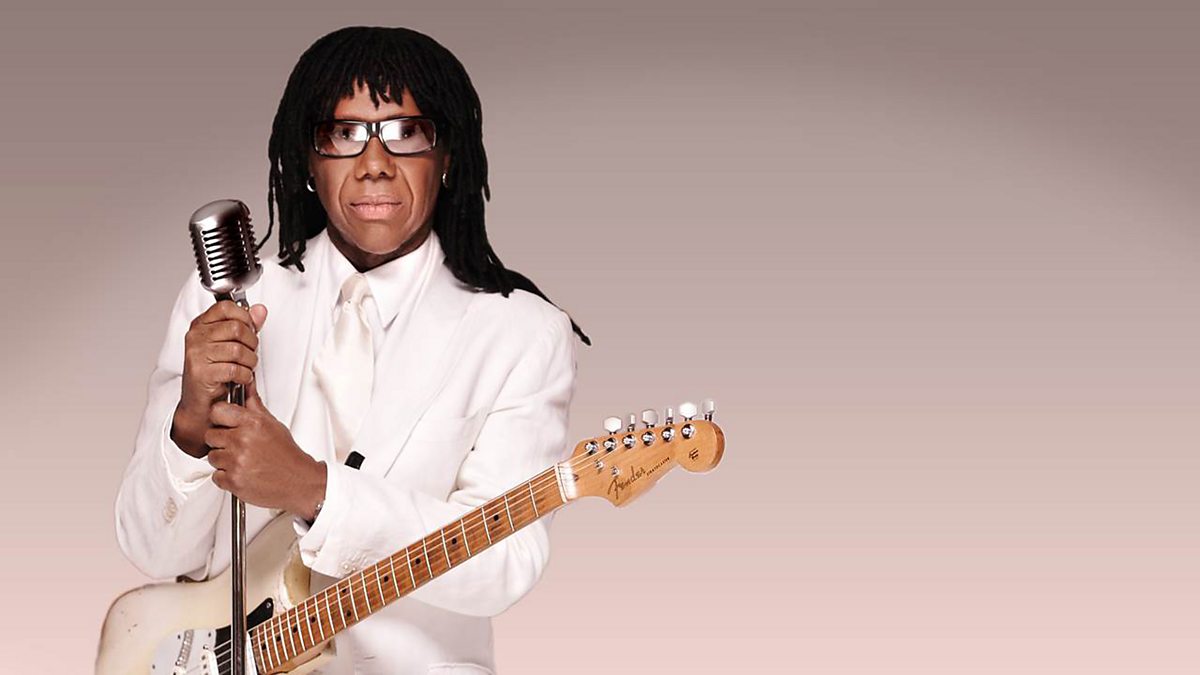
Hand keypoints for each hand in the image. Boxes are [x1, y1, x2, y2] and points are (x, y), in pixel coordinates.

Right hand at [171, 301, 267, 456]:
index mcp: (201, 325)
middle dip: (251, 343)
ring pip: (238, 349)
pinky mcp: (201, 373)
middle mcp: (196, 337)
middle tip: (249, 354)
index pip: (226, 308)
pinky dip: (244, 375)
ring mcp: (196, 355)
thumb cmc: (215, 373)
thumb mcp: (231, 344)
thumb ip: (247, 325)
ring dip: (250, 361)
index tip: (249, 330)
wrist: (201, 404)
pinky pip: (234, 369)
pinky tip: (241, 378)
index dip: (244, 317)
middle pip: (236, 328)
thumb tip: (260, 310)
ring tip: (246, 368)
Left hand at [203, 377, 326, 518]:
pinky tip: (241, 472)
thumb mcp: (271, 423)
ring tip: (241, 460)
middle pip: (210, 436)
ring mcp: (237, 461)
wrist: (298, 480)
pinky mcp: (234, 481)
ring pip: (212, 457)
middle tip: (236, 445)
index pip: (217, 411)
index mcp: (252, 423)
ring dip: (223, 460)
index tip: (224, 423)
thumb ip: (253, 405)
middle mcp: (242, 441)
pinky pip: (216, 476)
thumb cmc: (286, 453)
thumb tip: (247, 384)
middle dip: (221, 441)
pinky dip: (226, 477)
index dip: (219, 418)